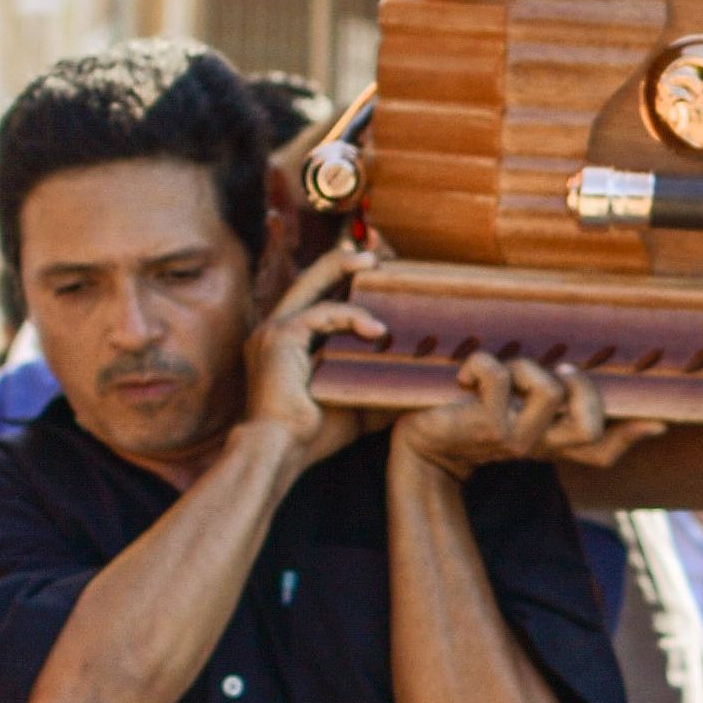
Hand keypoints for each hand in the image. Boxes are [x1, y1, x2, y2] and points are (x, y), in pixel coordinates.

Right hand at [238, 247, 387, 467]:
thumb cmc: (316, 431)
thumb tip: (427, 381)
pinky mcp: (278, 339)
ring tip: (378, 265)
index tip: (381, 262)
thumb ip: (384, 382)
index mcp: (295, 335)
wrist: (282, 452)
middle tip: (382, 250)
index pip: (322, 289)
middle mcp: (281, 325)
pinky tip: (378, 330)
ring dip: (346, 268)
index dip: (347, 270)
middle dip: (349, 257)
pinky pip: (320, 315)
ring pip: (313, 283)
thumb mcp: (360, 400)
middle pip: (315, 274)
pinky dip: (351, 317)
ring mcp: (275, 329)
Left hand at [389, 353, 665, 481]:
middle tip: (558, 371)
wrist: (418, 442)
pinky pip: (500, 377)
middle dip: (581, 386)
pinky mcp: (486, 428)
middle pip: (589, 425)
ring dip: (523, 367)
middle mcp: (538, 447)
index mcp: (549, 444)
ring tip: (499, 375)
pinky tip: (464, 378)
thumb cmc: (466, 418)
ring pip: (548, 390)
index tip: (658, 420)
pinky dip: (480, 364)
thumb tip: (573, 388)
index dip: (631, 437)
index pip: (602, 452)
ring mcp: (515, 441)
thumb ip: (545, 404)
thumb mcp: (510, 414)